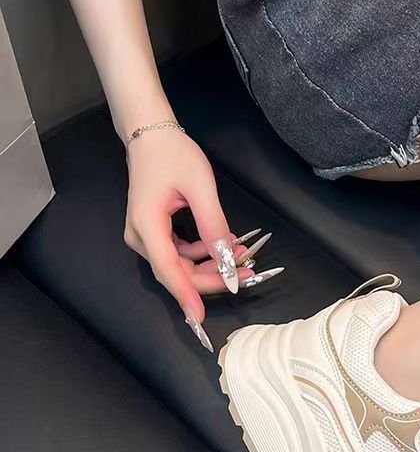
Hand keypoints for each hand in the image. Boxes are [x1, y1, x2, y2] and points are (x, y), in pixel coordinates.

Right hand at [122, 127, 278, 350]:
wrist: (150, 134)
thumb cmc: (172, 154)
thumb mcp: (200, 186)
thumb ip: (213, 225)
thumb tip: (227, 260)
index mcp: (146, 225)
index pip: (168, 270)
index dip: (186, 295)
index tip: (199, 317)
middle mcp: (141, 237)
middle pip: (177, 273)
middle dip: (212, 279)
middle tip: (247, 275)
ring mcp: (146, 237)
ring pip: (181, 267)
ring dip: (211, 267)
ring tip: (242, 258)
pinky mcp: (155, 234)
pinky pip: (181, 256)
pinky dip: (204, 256)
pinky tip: (225, 248)